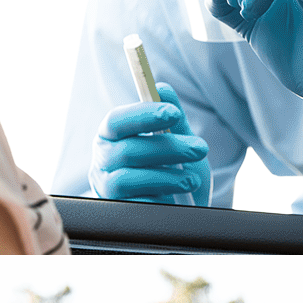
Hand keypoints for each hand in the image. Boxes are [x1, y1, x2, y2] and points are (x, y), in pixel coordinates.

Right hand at [90, 84, 209, 205]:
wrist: (182, 209)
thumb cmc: (174, 170)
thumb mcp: (179, 141)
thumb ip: (171, 116)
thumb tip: (162, 89)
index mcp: (112, 137)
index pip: (116, 121)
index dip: (141, 115)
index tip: (172, 113)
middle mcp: (103, 162)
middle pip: (125, 150)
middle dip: (167, 148)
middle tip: (199, 148)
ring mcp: (106, 189)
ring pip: (127, 178)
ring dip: (167, 176)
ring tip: (191, 179)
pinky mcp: (117, 213)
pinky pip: (135, 204)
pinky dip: (160, 198)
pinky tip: (176, 198)